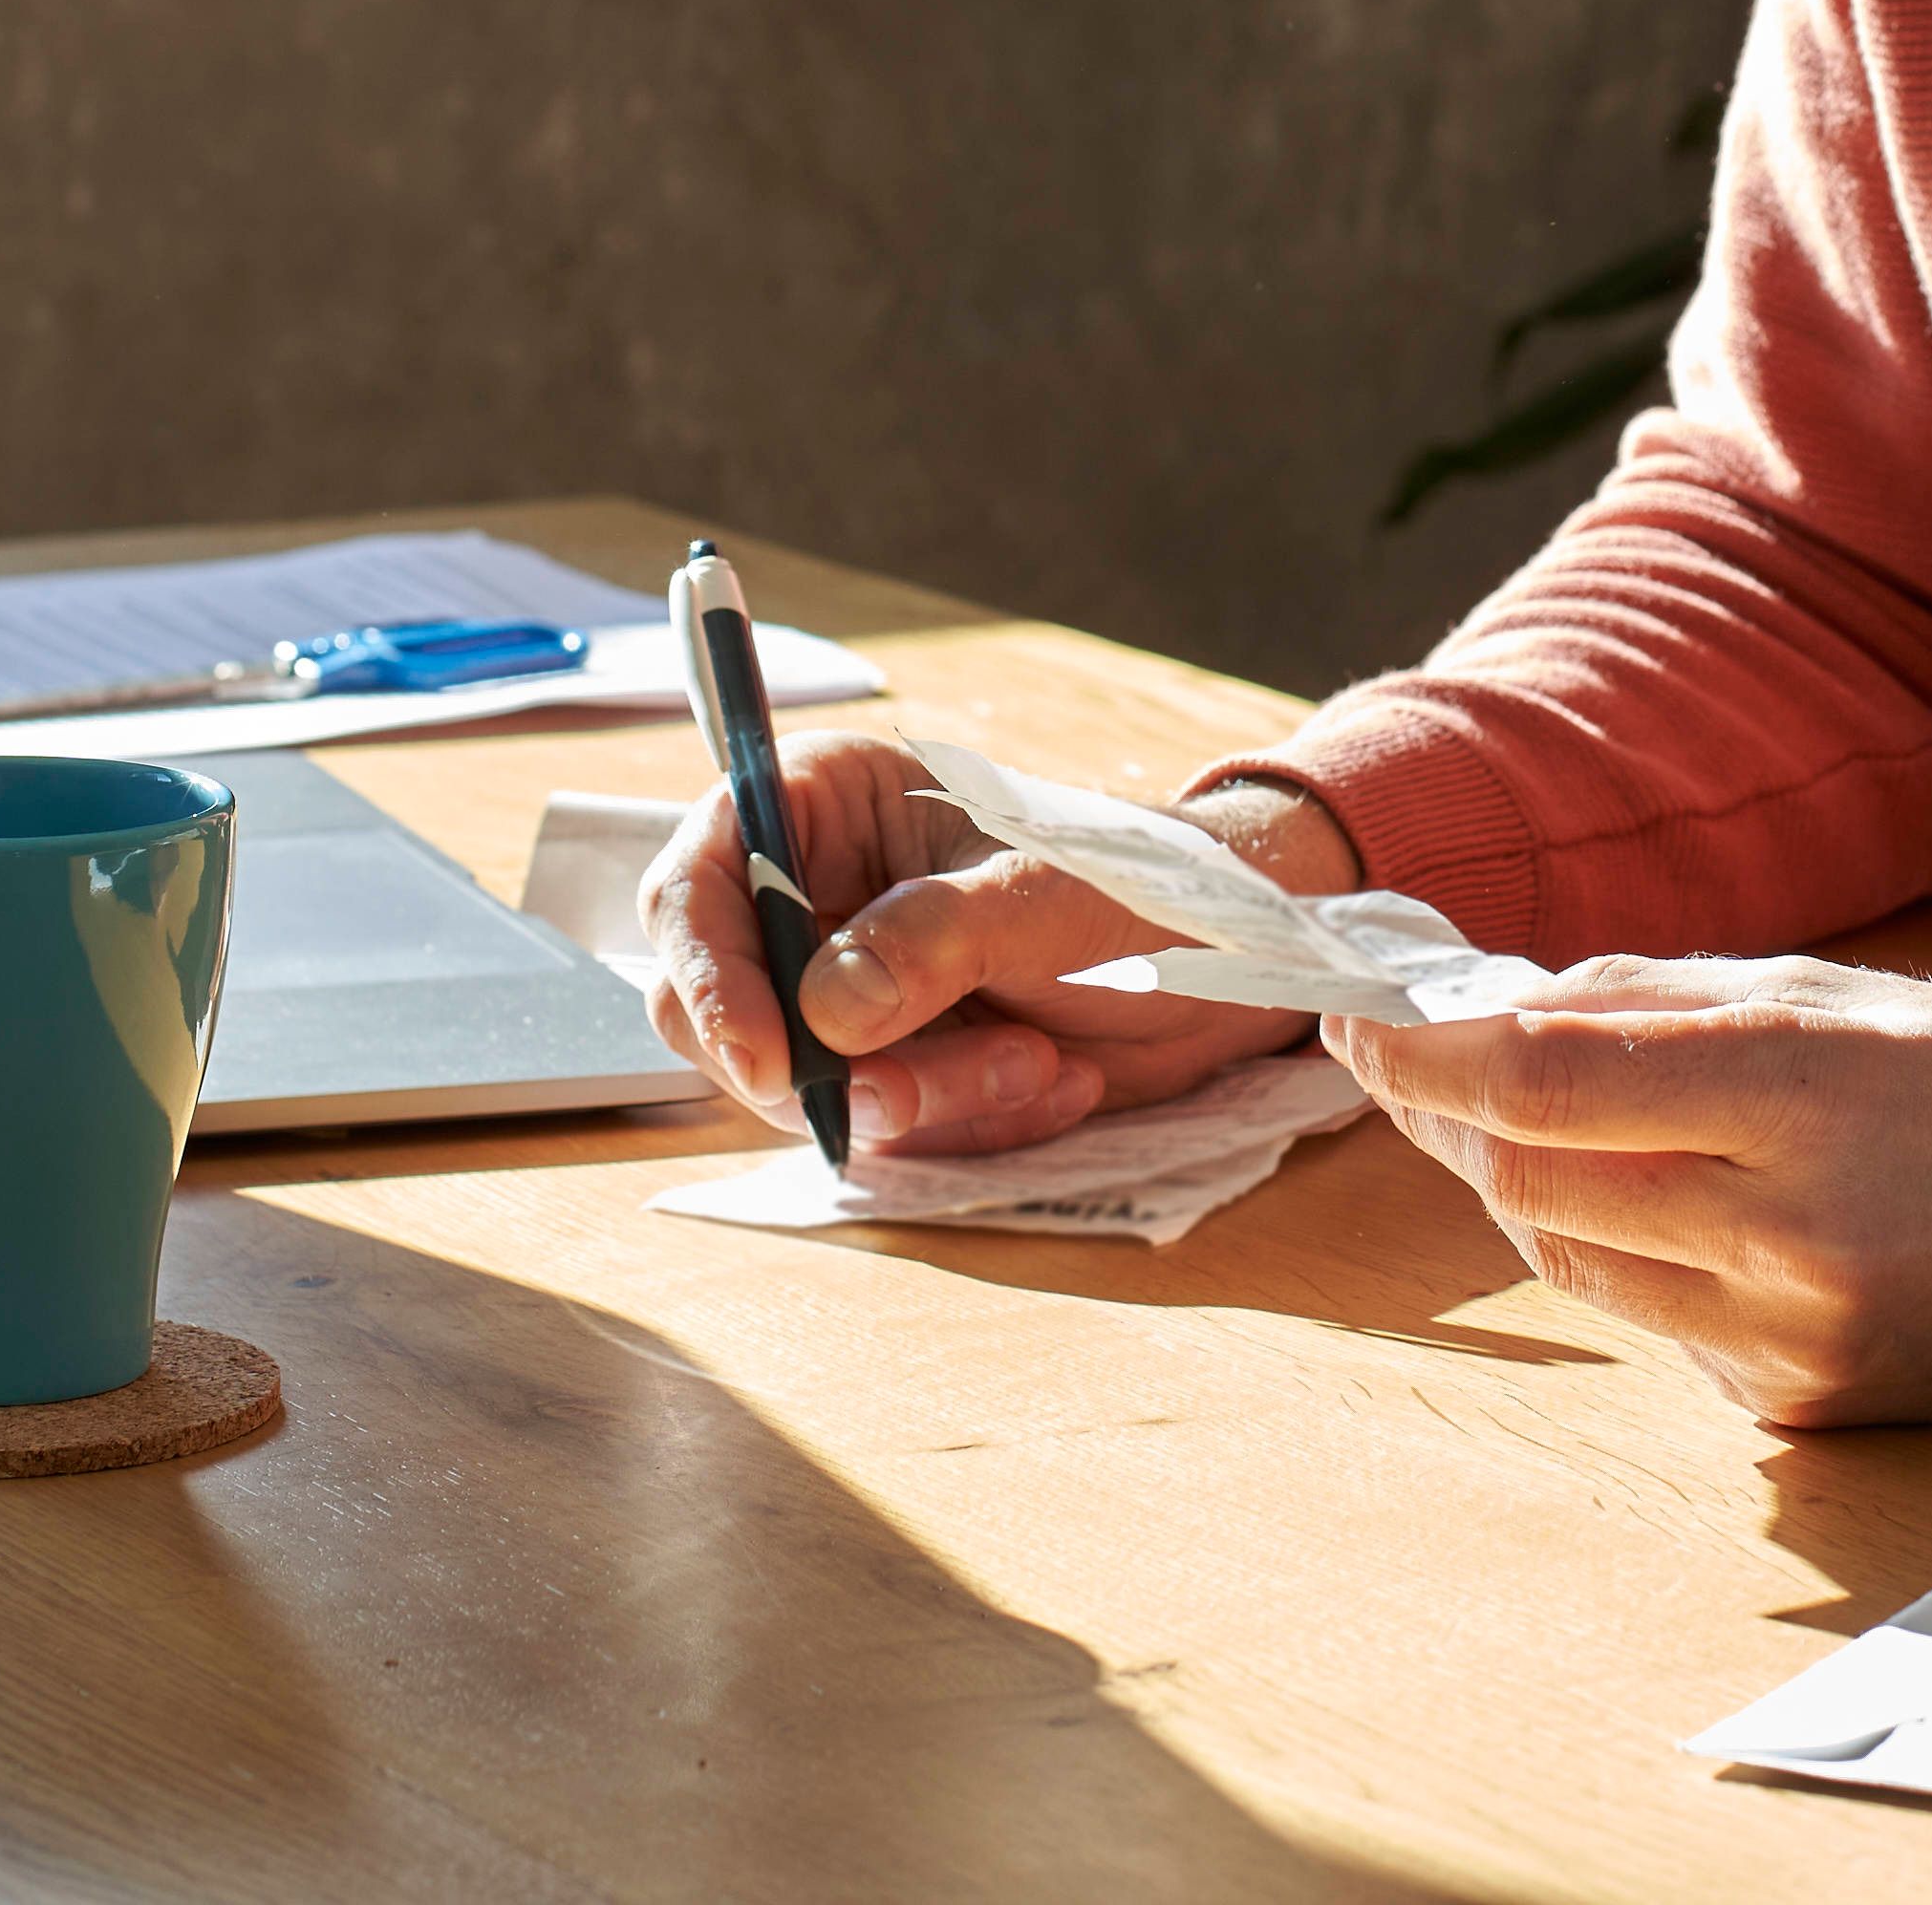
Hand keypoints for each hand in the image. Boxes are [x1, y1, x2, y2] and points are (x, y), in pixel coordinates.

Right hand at [637, 730, 1356, 1157]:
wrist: (1235, 965)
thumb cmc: (1147, 883)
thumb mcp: (1049, 897)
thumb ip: (935, 938)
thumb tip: (826, 1006)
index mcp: (828, 802)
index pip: (696, 882)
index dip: (706, 973)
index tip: (767, 1058)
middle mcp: (817, 894)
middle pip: (722, 1007)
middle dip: (824, 1069)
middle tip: (919, 1094)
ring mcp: (850, 989)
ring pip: (801, 1086)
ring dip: (918, 1101)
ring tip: (1032, 1064)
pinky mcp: (892, 1065)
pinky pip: (874, 1130)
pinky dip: (960, 1127)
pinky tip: (1046, 1082)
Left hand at [1334, 956, 1931, 1425]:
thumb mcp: (1837, 990)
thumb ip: (1653, 998)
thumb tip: (1492, 1005)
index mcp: (1796, 1093)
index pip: (1539, 1081)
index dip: (1423, 1052)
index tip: (1359, 1020)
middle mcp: (1783, 1232)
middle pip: (1528, 1177)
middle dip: (1457, 1115)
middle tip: (1422, 1059)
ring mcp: (1790, 1339)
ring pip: (1570, 1258)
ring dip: (1530, 1183)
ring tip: (1549, 1118)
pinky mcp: (1800, 1410)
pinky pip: (1653, 1323)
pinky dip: (1630, 1256)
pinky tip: (1686, 1207)